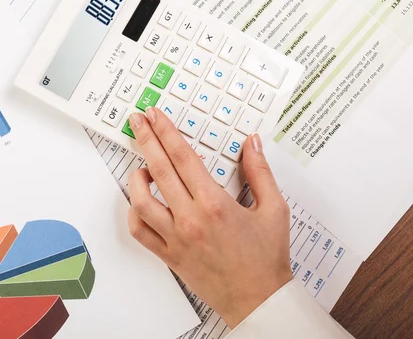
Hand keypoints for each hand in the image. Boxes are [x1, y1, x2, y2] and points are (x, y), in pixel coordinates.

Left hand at [126, 108, 292, 327]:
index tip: (156, 116)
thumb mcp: (274, 207)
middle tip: (138, 121)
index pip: (183, 157)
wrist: (258, 299)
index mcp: (215, 203)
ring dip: (137, 177)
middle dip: (146, 139)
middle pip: (159, 169)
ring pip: (142, 201)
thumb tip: (252, 142)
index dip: (166, 131)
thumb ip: (260, 171)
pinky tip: (141, 202)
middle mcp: (190, 218)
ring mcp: (176, 238)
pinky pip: (141, 232)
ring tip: (141, 163)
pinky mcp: (170, 256)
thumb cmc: (266, 256)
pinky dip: (135, 213)